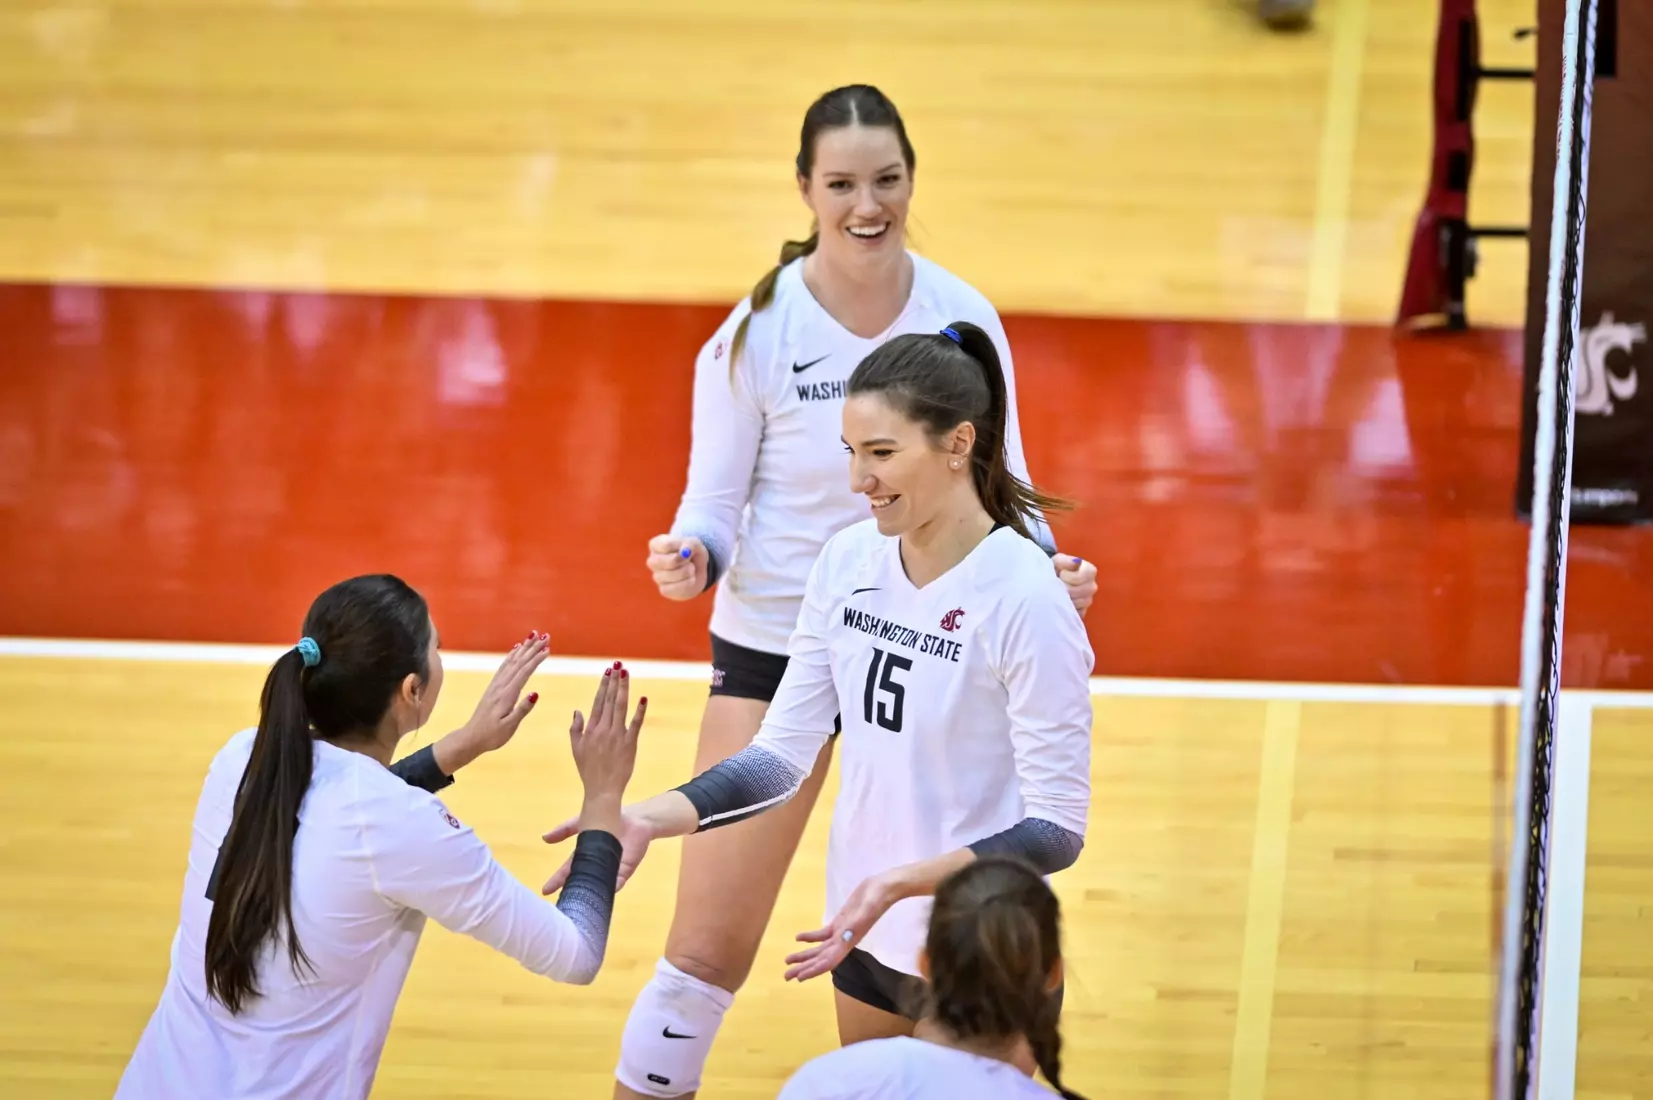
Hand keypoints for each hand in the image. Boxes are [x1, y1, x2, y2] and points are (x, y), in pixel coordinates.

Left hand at [464, 631, 551, 752]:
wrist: (471, 737)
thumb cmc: (492, 735)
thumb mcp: (509, 726)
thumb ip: (522, 710)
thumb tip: (535, 693)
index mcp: (507, 695)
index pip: (524, 672)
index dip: (536, 659)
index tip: (548, 648)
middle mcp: (501, 686)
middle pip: (519, 663)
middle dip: (532, 648)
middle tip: (545, 636)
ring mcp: (496, 686)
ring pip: (511, 662)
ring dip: (523, 648)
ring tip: (533, 637)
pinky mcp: (493, 688)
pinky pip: (504, 667)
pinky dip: (511, 656)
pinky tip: (516, 650)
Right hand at [540, 807, 654, 894]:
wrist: (636, 818)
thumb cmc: (608, 820)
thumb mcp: (582, 822)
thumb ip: (564, 830)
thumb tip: (544, 838)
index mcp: (585, 856)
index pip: (568, 871)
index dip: (557, 880)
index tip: (545, 891)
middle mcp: (597, 866)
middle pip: (582, 881)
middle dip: (573, 890)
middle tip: (563, 901)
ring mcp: (611, 868)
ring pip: (600, 883)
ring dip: (593, 891)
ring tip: (582, 900)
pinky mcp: (627, 867)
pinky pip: (620, 878)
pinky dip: (615, 883)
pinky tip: (609, 888)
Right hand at [568, 661, 646, 801]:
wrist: (602, 790)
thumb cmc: (588, 770)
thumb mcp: (576, 749)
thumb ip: (575, 729)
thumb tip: (577, 710)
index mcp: (591, 729)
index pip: (597, 702)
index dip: (603, 686)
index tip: (607, 672)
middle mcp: (604, 729)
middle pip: (609, 700)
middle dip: (614, 682)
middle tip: (618, 666)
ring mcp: (617, 735)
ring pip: (621, 707)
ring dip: (623, 689)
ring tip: (625, 674)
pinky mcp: (630, 743)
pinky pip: (635, 723)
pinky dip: (639, 710)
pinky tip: (643, 698)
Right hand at [647, 534, 707, 600]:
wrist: (696, 572)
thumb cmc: (691, 553)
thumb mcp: (694, 543)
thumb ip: (690, 544)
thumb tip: (684, 551)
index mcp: (656, 545)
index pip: (667, 545)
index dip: (681, 548)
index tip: (686, 549)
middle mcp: (652, 561)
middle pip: (670, 562)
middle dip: (685, 562)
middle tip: (690, 561)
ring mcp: (656, 576)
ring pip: (674, 575)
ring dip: (688, 572)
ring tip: (690, 569)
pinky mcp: (664, 590)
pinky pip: (677, 587)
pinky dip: (688, 582)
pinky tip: (689, 579)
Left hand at [784, 871, 899, 981]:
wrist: (883, 888)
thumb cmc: (876, 899)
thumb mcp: (866, 910)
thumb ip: (856, 923)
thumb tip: (845, 937)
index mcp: (849, 942)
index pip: (829, 961)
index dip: (814, 970)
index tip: (799, 978)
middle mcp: (844, 941)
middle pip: (820, 958)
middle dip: (804, 968)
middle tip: (786, 976)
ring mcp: (841, 932)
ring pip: (820, 948)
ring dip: (804, 955)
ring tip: (788, 961)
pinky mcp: (840, 922)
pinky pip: (822, 934)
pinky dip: (810, 937)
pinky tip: (798, 938)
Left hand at [1053, 554, 1096, 617]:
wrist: (1049, 581)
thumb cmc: (1055, 569)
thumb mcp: (1057, 561)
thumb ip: (1065, 561)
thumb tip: (1075, 562)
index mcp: (1089, 571)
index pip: (1088, 574)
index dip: (1072, 576)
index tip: (1062, 574)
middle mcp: (1091, 586)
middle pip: (1083, 590)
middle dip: (1066, 588)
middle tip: (1056, 585)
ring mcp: (1087, 600)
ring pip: (1079, 602)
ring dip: (1065, 598)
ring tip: (1056, 593)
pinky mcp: (1081, 612)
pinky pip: (1076, 613)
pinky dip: (1066, 608)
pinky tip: (1059, 602)